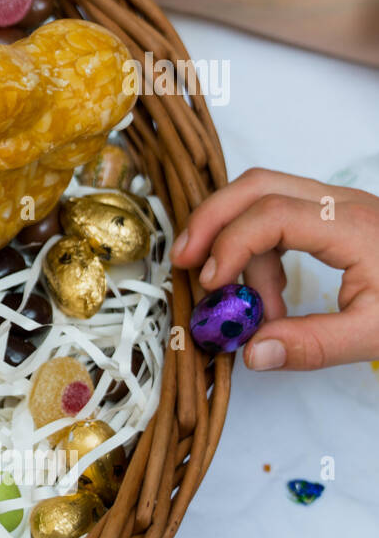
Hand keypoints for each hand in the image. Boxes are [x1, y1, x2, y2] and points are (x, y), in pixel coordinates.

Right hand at [173, 168, 378, 370]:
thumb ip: (314, 345)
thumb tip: (251, 352)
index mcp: (354, 226)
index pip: (270, 214)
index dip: (229, 247)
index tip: (211, 288)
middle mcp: (342, 203)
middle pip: (255, 185)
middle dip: (210, 221)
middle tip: (183, 262)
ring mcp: (339, 205)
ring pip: (262, 196)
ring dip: (234, 240)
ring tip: (237, 298)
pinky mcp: (337, 217)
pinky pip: (278, 216)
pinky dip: (257, 249)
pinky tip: (267, 295)